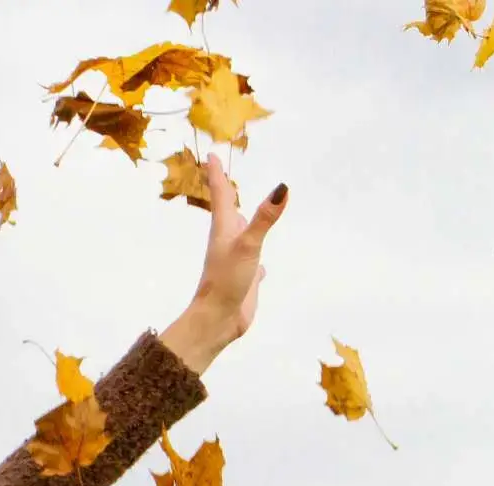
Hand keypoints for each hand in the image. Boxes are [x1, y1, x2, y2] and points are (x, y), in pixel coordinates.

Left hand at [160, 153, 287, 375]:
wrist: (216, 321)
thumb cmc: (226, 281)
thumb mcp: (249, 246)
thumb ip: (265, 218)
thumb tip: (282, 189)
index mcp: (224, 229)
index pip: (222, 194)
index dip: (217, 173)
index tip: (211, 155)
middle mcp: (229, 241)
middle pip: (228, 211)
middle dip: (227, 193)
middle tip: (223, 176)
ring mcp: (237, 260)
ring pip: (242, 235)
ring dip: (244, 222)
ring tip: (244, 212)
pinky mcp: (245, 278)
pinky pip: (254, 263)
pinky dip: (259, 259)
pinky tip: (263, 266)